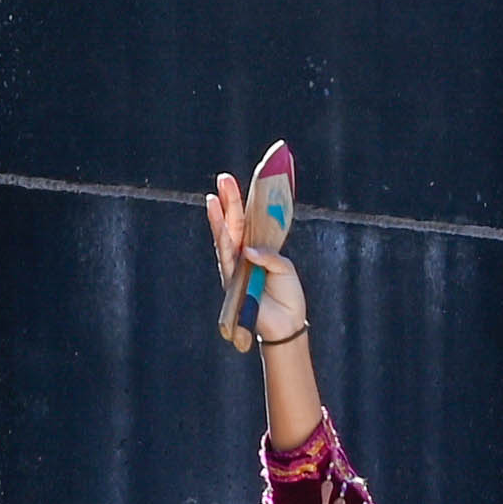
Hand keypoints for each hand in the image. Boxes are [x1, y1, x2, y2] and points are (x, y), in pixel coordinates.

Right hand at [206, 169, 305, 349]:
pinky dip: (226, 242)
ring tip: (215, 196)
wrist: (287, 325)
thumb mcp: (284, 269)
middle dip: (228, 201)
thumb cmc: (287, 296)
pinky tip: (223, 226)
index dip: (242, 203)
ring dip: (220, 217)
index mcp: (257, 249)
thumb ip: (270, 256)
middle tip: (223, 178)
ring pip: (226, 237)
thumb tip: (250, 251)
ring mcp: (235, 266)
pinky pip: (227, 258)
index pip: (247, 221)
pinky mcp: (233, 280)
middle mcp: (243, 255)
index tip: (237, 182)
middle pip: (233, 224)